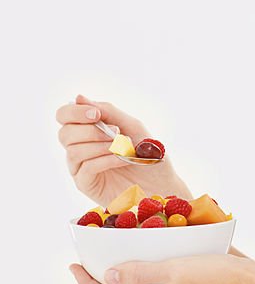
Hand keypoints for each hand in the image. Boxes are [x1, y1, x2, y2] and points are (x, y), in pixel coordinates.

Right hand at [56, 94, 193, 207]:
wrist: (161, 182)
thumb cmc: (146, 153)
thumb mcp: (131, 126)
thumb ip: (107, 111)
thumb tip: (78, 98)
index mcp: (86, 130)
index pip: (63, 115)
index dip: (74, 112)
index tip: (96, 114)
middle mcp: (79, 147)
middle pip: (64, 133)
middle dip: (90, 130)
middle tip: (116, 132)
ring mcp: (80, 168)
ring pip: (73, 151)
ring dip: (100, 146)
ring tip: (123, 147)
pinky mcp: (86, 185)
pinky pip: (86, 168)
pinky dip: (106, 160)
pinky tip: (123, 159)